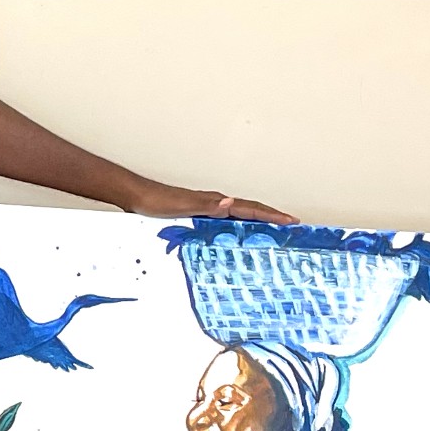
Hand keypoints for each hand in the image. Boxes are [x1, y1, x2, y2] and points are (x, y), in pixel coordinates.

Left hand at [123, 180, 298, 224]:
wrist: (138, 196)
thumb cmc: (157, 202)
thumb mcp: (182, 206)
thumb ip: (207, 205)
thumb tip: (231, 202)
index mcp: (216, 202)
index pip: (250, 208)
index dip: (272, 215)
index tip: (291, 221)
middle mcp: (215, 202)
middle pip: (251, 209)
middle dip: (272, 216)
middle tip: (291, 225)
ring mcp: (208, 207)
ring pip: (241, 214)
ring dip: (259, 220)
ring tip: (274, 230)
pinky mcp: (199, 213)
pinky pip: (228, 220)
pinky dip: (240, 225)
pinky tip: (238, 235)